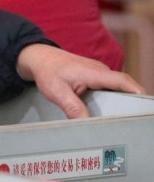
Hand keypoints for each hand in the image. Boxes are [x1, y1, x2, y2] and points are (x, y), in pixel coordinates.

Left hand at [16, 43, 145, 118]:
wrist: (39, 58)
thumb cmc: (47, 71)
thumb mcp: (56, 91)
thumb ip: (72, 107)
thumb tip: (85, 123)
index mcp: (93, 72)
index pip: (122, 81)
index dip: (136, 92)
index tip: (145, 105)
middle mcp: (100, 71)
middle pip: (124, 87)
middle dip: (132, 102)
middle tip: (134, 121)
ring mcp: (99, 73)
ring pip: (117, 88)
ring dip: (121, 102)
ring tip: (123, 121)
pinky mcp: (96, 78)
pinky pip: (109, 88)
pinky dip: (112, 99)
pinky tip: (109, 113)